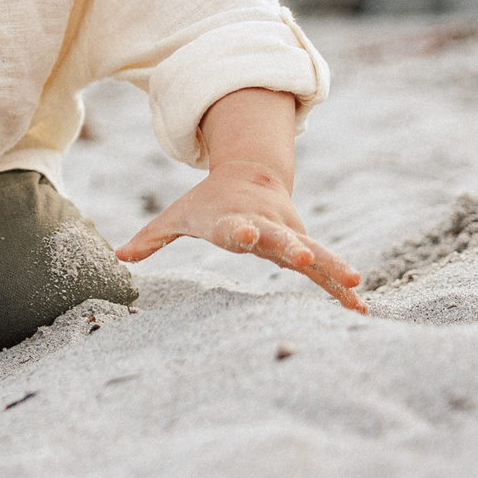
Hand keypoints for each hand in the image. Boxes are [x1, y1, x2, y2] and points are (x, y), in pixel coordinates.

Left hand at [118, 161, 365, 312]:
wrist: (252, 172)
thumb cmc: (208, 201)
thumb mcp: (177, 215)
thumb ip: (151, 237)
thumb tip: (119, 256)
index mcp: (232, 218)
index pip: (234, 225)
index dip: (238, 229)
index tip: (243, 232)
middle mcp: (265, 224)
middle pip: (278, 236)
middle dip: (291, 247)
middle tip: (301, 257)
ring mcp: (288, 233)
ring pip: (313, 251)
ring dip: (331, 267)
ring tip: (354, 286)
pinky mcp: (302, 243)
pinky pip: (324, 268)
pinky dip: (339, 285)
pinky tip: (359, 306)